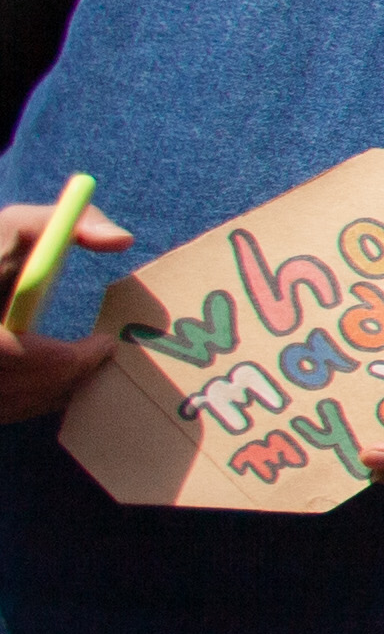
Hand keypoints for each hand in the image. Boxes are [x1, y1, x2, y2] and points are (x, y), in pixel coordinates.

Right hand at [0, 197, 129, 422]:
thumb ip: (72, 223)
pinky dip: (33, 397)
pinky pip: (7, 410)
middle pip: (24, 389)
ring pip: (17, 405)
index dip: (73, 358)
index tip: (105, 343)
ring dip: (54, 389)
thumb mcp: (18, 226)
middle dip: (70, 375)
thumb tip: (123, 239)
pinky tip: (51, 375)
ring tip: (80, 363)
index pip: (25, 357)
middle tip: (100, 356)